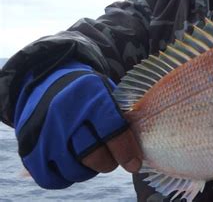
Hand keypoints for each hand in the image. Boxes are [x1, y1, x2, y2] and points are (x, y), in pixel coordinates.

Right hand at [15, 62, 142, 187]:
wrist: (46, 81)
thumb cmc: (86, 91)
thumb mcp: (106, 91)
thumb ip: (121, 117)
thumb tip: (135, 152)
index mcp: (89, 95)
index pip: (112, 129)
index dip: (126, 151)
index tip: (133, 163)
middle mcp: (64, 114)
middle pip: (93, 155)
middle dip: (108, 162)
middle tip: (112, 159)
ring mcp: (43, 133)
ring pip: (75, 170)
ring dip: (89, 169)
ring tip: (91, 156)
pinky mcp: (29, 149)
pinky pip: (52, 179)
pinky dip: (67, 176)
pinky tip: (73, 163)